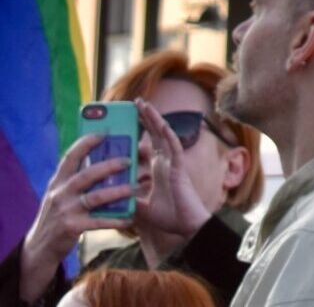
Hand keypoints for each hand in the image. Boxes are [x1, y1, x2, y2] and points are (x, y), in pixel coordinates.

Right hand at [17, 135, 128, 298]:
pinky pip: (99, 221)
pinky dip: (116, 219)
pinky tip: (129, 217)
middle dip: (109, 166)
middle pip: (87, 174)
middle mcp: (60, 193)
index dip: (87, 142)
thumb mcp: (60, 195)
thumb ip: (74, 180)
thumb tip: (102, 161)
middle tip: (129, 160)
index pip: (70, 156)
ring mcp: (66, 210)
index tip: (104, 132)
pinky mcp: (72, 227)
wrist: (40, 247)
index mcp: (57, 182)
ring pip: (96, 197)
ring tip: (134, 188)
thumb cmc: (57, 216)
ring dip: (118, 191)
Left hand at [132, 104, 213, 247]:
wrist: (186, 227)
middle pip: (156, 133)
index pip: (149, 143)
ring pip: (164, 135)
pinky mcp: (180, 169)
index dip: (142, 129)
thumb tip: (112, 196)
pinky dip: (169, 135)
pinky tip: (163, 124)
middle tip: (135, 102)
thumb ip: (129, 199)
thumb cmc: (169, 217)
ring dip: (155, 119)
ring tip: (144, 104)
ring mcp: (174, 163)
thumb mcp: (141, 207)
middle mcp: (166, 162)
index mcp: (159, 168)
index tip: (132, 117)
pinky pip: (174, 149)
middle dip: (146, 117)